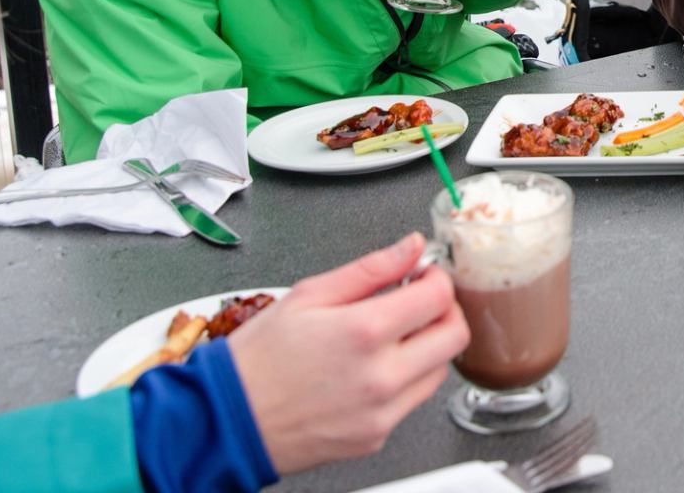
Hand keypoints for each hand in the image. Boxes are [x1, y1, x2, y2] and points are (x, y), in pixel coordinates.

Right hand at [228, 233, 469, 474]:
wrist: (227, 420)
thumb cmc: (257, 360)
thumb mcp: (309, 295)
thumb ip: (371, 268)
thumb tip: (410, 247)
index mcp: (365, 332)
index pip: (440, 297)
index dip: (437, 278)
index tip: (423, 276)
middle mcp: (381, 376)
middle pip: (455, 336)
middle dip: (445, 311)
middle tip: (420, 302)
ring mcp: (381, 412)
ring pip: (439, 370)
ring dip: (428, 347)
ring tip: (392, 336)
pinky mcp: (375, 437)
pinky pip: (411, 402)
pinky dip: (404, 380)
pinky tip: (373, 369)